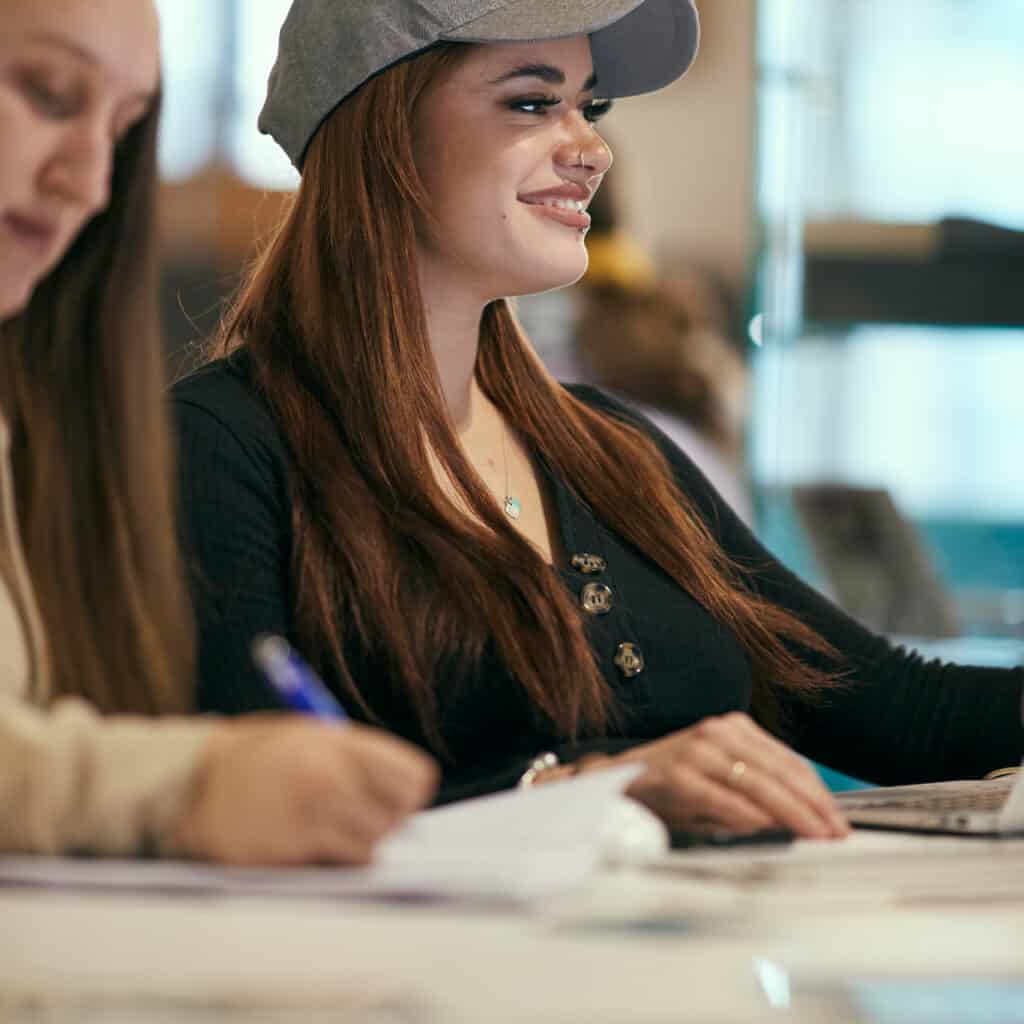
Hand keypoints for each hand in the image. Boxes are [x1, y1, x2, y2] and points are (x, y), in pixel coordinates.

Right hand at [175, 718, 438, 864]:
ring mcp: (311, 815)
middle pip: (399, 815)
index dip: (408, 790)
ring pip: (374, 844)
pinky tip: (310, 839)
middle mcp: (329, 776)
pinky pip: (344, 864)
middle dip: (386, 818)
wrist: (194, 783)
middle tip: (357, 810)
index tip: (395, 793)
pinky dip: (338, 859)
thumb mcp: (311, 735)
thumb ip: (359, 759)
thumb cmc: (261, 757)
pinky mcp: (293, 850)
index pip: (414, 776)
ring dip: (361, 841)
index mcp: (339, 742)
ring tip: (327, 823)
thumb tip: (414, 792)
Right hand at [615, 712, 848, 839]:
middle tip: (835, 833)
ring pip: (757, 781)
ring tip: (812, 834)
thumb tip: (802, 821)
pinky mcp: (677, 773)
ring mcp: (696, 750)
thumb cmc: (674, 788)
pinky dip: (747, 813)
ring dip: (790, 811)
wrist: (617, 783)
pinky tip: (767, 828)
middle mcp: (717, 732)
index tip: (838, 821)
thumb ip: (758, 795)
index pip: (789, 762)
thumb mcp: (722, 784)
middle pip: (779, 770)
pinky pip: (721, 796)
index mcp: (734, 729)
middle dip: (812, 805)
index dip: (818, 793)